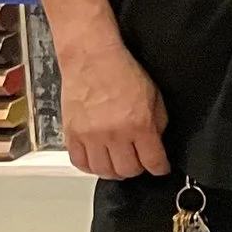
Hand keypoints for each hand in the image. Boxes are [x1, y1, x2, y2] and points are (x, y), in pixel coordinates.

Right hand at [60, 32, 170, 179]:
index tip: (160, 168)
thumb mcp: (154, 96)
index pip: (152, 161)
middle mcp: (114, 135)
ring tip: (119, 164)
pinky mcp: (72, 135)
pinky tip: (98, 161)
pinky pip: (80, 163)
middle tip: (139, 163)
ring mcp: (90, 137)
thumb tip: (156, 144)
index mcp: (139, 125)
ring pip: (103, 171)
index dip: (159, 168)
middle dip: (137, 169)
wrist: (92, 59)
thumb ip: (157, 124)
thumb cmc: (123, 72)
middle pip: (127, 170)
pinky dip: (90, 166)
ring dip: (114, 171)